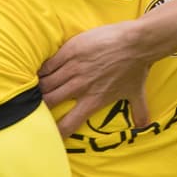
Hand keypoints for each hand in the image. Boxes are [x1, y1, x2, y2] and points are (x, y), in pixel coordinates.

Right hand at [39, 21, 150, 135]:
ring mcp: (73, 69)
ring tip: (32, 89)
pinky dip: (40, 71)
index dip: (57, 132)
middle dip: (41, 106)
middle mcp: (80, 87)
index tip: (49, 134)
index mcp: (93, 101)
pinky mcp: (69, 52)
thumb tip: (144, 127)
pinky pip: (47, 65)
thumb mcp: (137, 93)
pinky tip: (36, 73)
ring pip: (46, 84)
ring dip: (39, 88)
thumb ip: (139, 112)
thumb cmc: (137, 68)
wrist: (137, 42)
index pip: (69, 123)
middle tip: (35, 106)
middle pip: (50, 102)